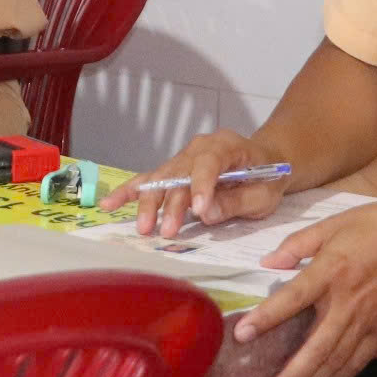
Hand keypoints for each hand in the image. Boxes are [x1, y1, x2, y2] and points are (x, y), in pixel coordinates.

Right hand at [102, 130, 290, 237]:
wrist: (266, 160)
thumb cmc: (268, 177)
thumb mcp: (264, 194)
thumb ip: (236, 201)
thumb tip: (206, 212)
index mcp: (227, 146)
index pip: (210, 162)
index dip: (202, 185)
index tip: (199, 210)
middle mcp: (200, 147)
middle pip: (179, 173)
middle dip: (170, 203)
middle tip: (165, 230)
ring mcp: (183, 157)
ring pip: (160, 178)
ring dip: (149, 203)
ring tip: (142, 227)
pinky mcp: (173, 170)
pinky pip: (149, 180)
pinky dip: (130, 192)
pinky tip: (108, 204)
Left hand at [232, 193, 376, 376]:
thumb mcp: (335, 223)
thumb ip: (298, 245)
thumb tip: (268, 264)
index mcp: (332, 270)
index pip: (292, 299)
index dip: (266, 318)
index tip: (242, 336)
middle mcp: (349, 302)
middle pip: (316, 349)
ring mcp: (370, 321)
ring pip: (337, 362)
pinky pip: (359, 360)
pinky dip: (339, 375)